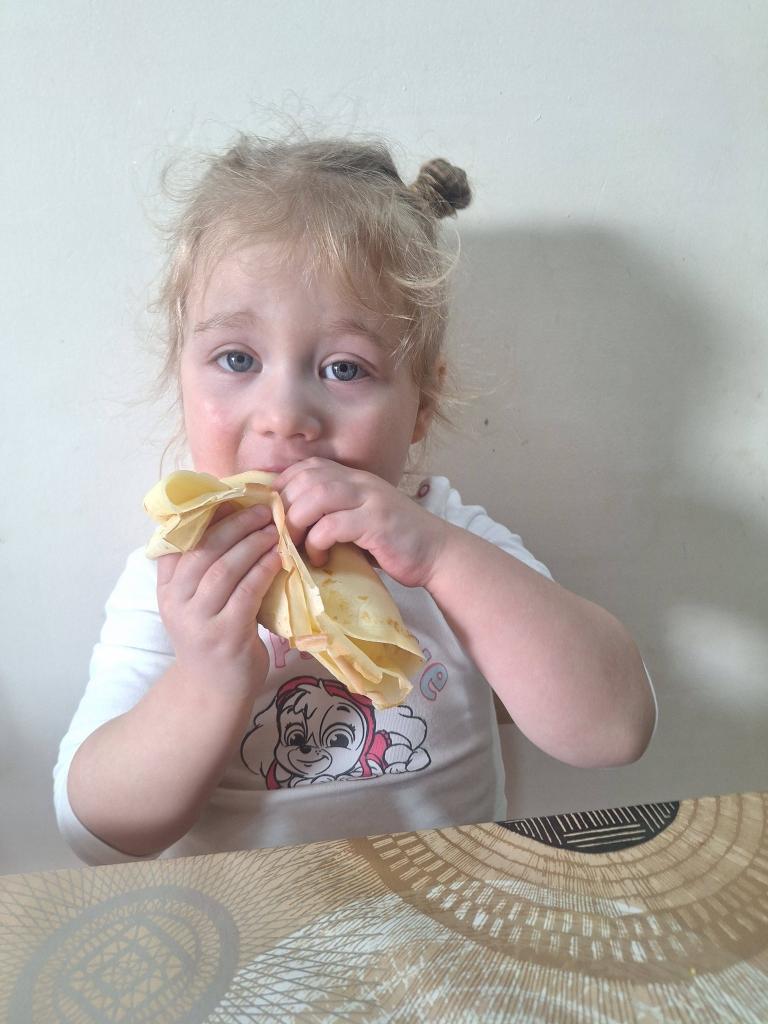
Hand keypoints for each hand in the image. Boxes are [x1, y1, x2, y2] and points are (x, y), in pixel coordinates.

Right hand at [156, 503, 283, 697]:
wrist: (213, 692)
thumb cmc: (212, 639)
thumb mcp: (196, 602)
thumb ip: (202, 570)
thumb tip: (227, 518)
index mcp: (167, 588)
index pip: (179, 541)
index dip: (205, 516)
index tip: (231, 496)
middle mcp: (176, 602)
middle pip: (203, 549)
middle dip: (234, 523)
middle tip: (261, 508)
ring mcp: (199, 619)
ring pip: (224, 568)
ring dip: (251, 543)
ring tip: (273, 528)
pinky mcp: (225, 634)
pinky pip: (245, 592)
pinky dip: (262, 570)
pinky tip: (277, 556)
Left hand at [273, 458, 447, 588]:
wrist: (437, 553)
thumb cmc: (393, 543)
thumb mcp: (359, 521)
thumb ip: (332, 515)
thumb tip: (288, 526)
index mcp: (354, 478)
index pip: (307, 467)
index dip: (283, 487)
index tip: (275, 514)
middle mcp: (361, 482)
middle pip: (307, 479)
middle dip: (285, 507)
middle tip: (280, 535)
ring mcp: (370, 499)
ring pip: (317, 496)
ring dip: (298, 523)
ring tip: (294, 546)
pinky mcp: (377, 522)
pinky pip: (333, 524)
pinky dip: (317, 542)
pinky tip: (319, 557)